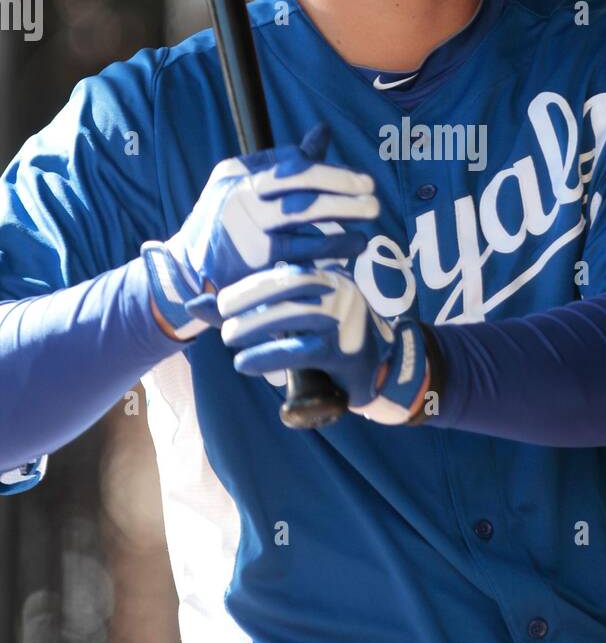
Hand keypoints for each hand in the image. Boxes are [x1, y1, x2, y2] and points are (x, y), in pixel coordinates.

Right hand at [141, 123, 378, 339]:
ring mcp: (247, 233)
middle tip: (372, 194)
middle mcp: (241, 200)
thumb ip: (284, 160)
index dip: (330, 171)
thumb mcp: (242, 181)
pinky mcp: (255, 264)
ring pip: (302, 222)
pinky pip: (299, 255)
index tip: (359, 180)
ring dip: (342, 220)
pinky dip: (328, 250)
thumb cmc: (224, 218)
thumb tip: (323, 130)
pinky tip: (351, 247)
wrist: (186, 269)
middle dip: (341, 188)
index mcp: (240, 175)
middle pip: (300, 188)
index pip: (292, 166)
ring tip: (370, 221)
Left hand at [216, 263, 430, 424]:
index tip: (222, 301)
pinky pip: (302, 351)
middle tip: (223, 321)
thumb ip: (244, 310)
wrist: (377, 371)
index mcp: (327, 274)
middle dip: (250, 301)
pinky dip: (268, 356)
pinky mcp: (346, 351)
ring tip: (230, 342)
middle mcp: (339, 290)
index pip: (284, 270)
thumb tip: (192, 303)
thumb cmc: (324, 341)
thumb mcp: (286, 320)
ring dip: (255, 329)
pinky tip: (245, 364)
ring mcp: (346, 319)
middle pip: (289, 287)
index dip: (250, 284)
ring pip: (294, 316)